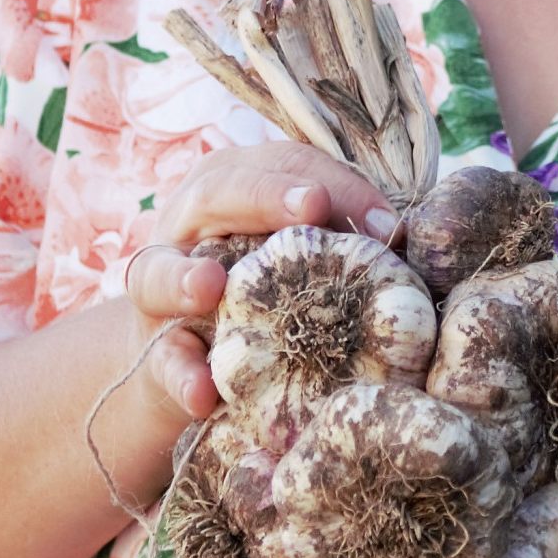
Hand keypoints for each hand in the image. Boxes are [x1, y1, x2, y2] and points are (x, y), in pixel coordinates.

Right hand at [118, 142, 395, 425]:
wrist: (199, 368)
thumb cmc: (268, 294)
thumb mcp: (300, 256)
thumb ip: (340, 238)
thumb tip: (404, 238)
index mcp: (232, 188)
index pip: (281, 165)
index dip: (335, 184)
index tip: (388, 223)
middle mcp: (188, 227)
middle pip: (216, 195)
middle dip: (264, 197)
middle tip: (310, 207)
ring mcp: (159, 291)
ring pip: (154, 272)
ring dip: (183, 278)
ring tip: (210, 286)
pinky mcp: (153, 353)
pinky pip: (162, 362)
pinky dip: (181, 376)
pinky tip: (203, 392)